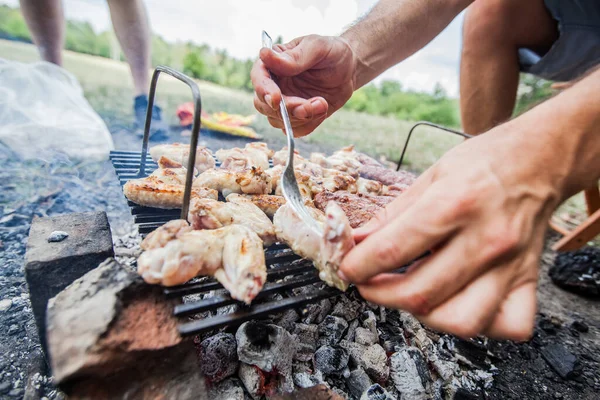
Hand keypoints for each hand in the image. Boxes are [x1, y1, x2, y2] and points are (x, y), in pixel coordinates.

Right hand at [251, 35, 356, 136]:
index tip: (275, 99)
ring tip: (323, 103)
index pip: (258, 78)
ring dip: (301, 117)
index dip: (263, 90)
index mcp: (273, 63)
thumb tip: (264, 55)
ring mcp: (285, 103)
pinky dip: (309, 125)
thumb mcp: (317, 48)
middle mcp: (274, 85)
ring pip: (278, 120)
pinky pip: (295, 130)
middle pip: (263, 105)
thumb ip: (294, 56)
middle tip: (308, 106)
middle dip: (285, 109)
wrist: (349, 69)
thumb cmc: (332, 52)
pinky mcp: (297, 117)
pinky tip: (322, 109)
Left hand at [338, 125, 561, 340]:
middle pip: (420, 294)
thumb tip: (354, 242)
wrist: (541, 159)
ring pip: (460, 321)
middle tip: (367, 282)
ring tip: (407, 293)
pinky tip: (456, 303)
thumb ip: (391, 214)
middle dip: (378, 294)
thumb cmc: (483, 162)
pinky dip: (477, 325)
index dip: (357, 265)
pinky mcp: (529, 280)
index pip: (392, 251)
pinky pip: (506, 325)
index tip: (346, 266)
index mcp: (454, 204)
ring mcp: (511, 265)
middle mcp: (485, 239)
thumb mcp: (430, 175)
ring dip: (421, 315)